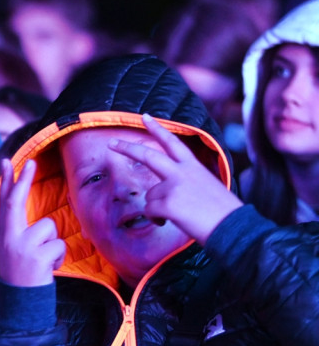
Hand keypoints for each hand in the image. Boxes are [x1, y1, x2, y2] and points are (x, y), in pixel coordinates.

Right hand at [0, 158, 65, 286]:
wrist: (20, 304)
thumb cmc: (21, 274)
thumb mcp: (14, 249)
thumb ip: (19, 229)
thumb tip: (29, 210)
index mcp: (3, 235)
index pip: (5, 203)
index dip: (8, 181)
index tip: (8, 161)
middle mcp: (8, 237)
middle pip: (16, 202)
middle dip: (24, 180)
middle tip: (30, 162)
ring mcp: (21, 246)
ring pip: (50, 228)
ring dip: (53, 244)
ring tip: (43, 260)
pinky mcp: (37, 255)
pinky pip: (59, 245)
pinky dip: (59, 257)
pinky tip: (48, 269)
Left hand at [109, 114, 242, 242]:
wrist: (234, 227)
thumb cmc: (222, 212)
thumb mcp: (207, 186)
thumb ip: (186, 183)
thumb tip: (167, 193)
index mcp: (193, 166)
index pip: (173, 143)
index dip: (158, 129)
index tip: (145, 117)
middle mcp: (182, 172)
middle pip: (148, 156)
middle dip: (127, 148)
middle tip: (112, 143)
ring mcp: (173, 187)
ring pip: (149, 196)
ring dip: (156, 208)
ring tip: (176, 215)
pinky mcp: (168, 203)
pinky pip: (150, 211)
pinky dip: (156, 219)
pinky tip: (169, 222)